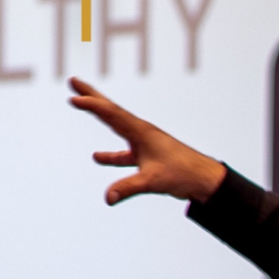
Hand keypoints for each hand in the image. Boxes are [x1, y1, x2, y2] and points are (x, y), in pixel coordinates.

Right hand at [67, 79, 226, 204]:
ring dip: (98, 116)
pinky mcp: (147, 157)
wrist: (205, 180)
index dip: (92, 105)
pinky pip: (123, 152)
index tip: (73, 97)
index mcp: (142, 132)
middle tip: (74, 80)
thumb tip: (108, 197)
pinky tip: (97, 156)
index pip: (112, 114)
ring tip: (81, 104)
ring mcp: (144, 143)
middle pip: (111, 110)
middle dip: (92, 95)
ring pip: (116, 126)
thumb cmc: (183, 175)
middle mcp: (142, 132)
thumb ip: (128, 187)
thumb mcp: (153, 181)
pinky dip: (110, 154)